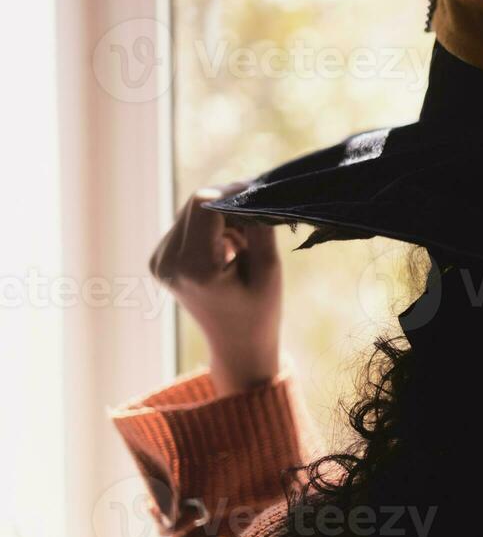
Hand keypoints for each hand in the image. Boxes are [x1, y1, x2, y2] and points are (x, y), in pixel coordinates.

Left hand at [150, 185, 281, 395]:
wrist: (237, 344)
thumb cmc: (260, 310)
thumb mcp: (268, 268)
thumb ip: (259, 227)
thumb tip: (251, 192)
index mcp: (194, 267)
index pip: (205, 205)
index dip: (233, 192)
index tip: (259, 193)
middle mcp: (167, 261)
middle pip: (195, 204)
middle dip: (228, 203)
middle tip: (257, 219)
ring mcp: (159, 261)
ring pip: (190, 212)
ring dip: (220, 217)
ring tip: (243, 245)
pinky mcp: (159, 259)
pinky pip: (185, 225)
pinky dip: (210, 228)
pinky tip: (228, 250)